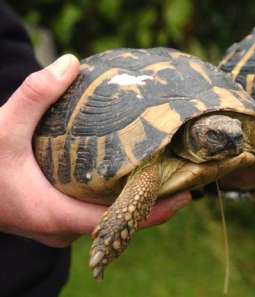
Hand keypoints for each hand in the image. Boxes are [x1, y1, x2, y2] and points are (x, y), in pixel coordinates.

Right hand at [0, 55, 190, 246]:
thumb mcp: (1, 126)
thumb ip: (35, 94)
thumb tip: (70, 62)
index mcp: (56, 215)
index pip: (120, 221)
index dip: (157, 210)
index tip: (187, 194)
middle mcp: (61, 229)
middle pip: (120, 220)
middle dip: (152, 202)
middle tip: (181, 176)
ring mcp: (57, 227)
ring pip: (107, 218)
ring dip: (134, 200)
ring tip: (162, 175)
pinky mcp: (52, 219)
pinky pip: (93, 214)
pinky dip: (114, 199)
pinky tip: (128, 178)